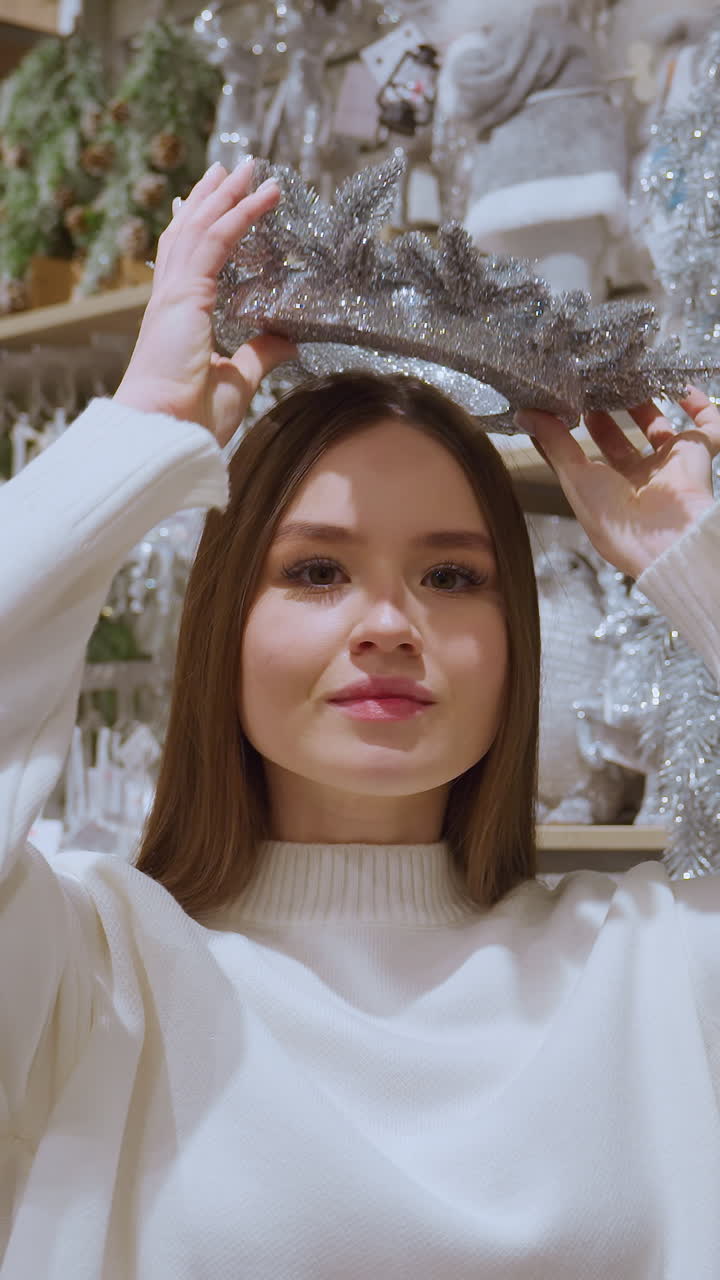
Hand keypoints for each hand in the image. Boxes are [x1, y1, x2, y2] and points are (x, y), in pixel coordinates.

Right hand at [114, 159, 296, 448]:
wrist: (164, 431)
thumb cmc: (191, 417)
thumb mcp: (238, 379)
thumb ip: (260, 354)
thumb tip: (289, 340)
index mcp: (177, 317)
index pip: (185, 258)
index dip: (197, 226)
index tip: (211, 202)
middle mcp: (170, 299)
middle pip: (189, 232)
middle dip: (211, 197)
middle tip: (231, 168)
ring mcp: (173, 294)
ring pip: (202, 227)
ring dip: (227, 194)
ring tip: (250, 167)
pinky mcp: (184, 295)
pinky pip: (217, 241)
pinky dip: (241, 213)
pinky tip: (263, 195)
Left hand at [515, 386, 719, 578]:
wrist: (664, 538)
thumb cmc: (615, 521)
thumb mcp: (574, 476)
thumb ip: (553, 441)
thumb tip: (524, 414)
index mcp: (605, 491)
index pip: (584, 455)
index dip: (573, 429)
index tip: (560, 401)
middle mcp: (637, 480)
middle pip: (621, 440)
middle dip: (607, 412)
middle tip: (592, 385)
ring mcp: (668, 466)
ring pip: (659, 428)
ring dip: (645, 403)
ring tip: (626, 377)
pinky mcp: (698, 455)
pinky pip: (707, 425)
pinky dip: (699, 404)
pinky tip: (680, 386)